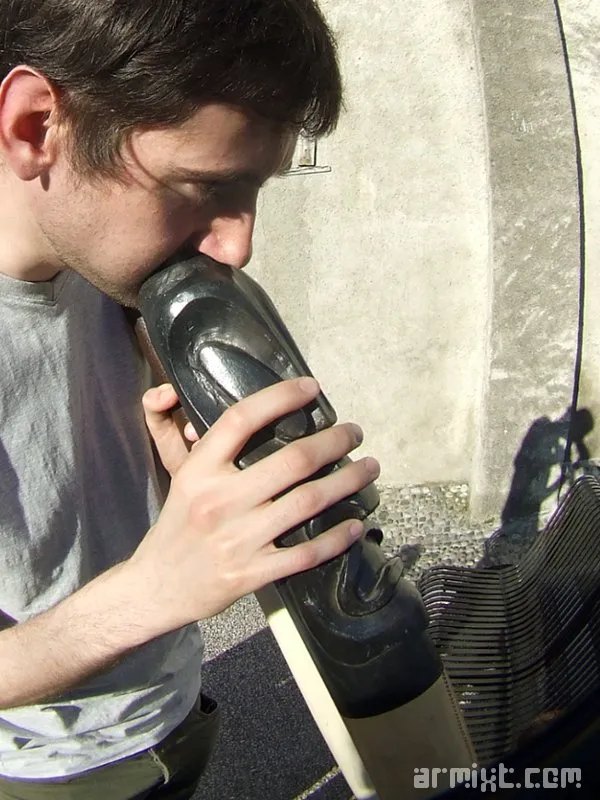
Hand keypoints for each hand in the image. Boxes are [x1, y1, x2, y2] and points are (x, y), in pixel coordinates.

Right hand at [130, 377, 379, 631]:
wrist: (156, 587)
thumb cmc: (177, 526)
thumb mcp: (184, 479)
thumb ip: (214, 450)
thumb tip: (260, 415)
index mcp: (198, 471)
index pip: (240, 419)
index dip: (280, 397)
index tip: (311, 387)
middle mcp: (219, 501)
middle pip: (291, 460)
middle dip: (333, 441)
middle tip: (355, 432)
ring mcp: (238, 539)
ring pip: (308, 501)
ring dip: (347, 482)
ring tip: (369, 467)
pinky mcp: (252, 573)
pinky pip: (306, 553)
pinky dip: (337, 537)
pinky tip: (356, 524)